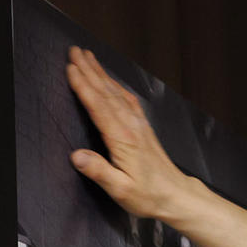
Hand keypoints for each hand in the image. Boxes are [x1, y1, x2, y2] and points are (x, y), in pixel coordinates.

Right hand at [66, 47, 195, 220]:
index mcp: (123, 139)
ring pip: (116, 93)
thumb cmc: (148, 195)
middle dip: (89, 70)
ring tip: (88, 57)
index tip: (71, 68)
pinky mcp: (143, 128)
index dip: (83, 86)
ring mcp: (138, 125)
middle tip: (74, 51)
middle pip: (106, 92)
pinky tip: (111, 80)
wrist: (175, 196)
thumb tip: (77, 156)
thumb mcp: (121, 189)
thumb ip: (99, 171)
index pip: (98, 106)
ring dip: (101, 73)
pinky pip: (127, 100)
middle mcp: (131, 127)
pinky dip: (116, 86)